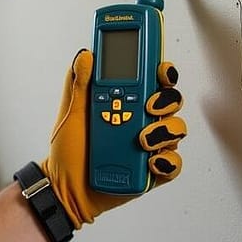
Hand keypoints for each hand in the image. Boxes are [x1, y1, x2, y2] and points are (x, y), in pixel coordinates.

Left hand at [41, 49, 186, 228]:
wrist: (65, 187)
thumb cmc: (70, 149)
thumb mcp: (72, 111)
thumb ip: (79, 82)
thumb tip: (85, 54)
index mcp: (127, 101)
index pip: (153, 79)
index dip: (163, 71)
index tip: (161, 68)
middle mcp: (144, 121)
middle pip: (171, 101)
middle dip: (167, 98)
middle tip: (149, 104)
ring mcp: (152, 146)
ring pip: (176, 129)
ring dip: (164, 130)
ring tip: (142, 139)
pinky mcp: (154, 172)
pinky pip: (173, 164)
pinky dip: (166, 161)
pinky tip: (151, 160)